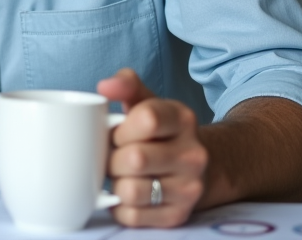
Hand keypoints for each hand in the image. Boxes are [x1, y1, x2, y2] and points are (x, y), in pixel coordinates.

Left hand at [97, 68, 208, 227]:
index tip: (118, 132)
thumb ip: (127, 85)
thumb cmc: (159, 131)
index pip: (148, 119)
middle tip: (113, 155)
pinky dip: (119, 206)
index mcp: (183, 119)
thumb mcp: (147, 102)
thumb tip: (105, 86)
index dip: (121, 128)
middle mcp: (193, 155)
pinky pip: (132, 216)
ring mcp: (189, 188)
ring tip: (121, 174)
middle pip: (134, 159)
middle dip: (112, 157)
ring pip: (130, 190)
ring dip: (115, 183)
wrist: (196, 165)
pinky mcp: (177, 215)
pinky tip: (126, 193)